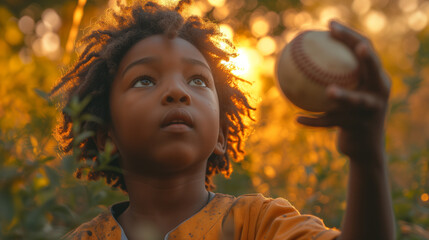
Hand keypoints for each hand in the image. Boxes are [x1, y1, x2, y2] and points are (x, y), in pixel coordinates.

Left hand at [297, 21, 390, 159]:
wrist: (363, 148)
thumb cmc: (349, 114)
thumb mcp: (345, 95)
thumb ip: (333, 78)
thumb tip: (301, 60)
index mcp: (376, 79)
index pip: (366, 50)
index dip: (350, 36)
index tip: (330, 25)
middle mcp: (378, 92)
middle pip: (371, 66)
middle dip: (361, 52)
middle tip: (342, 40)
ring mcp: (369, 111)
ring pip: (355, 100)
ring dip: (342, 96)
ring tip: (330, 91)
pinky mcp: (357, 128)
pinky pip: (331, 123)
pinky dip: (314, 121)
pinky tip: (298, 119)